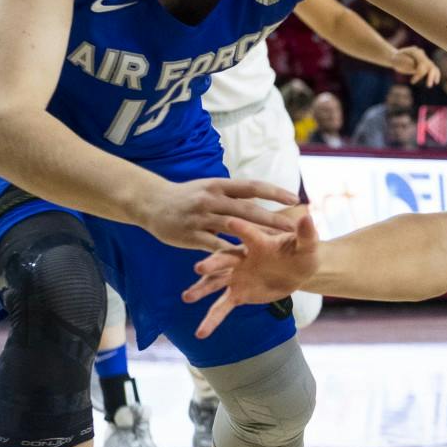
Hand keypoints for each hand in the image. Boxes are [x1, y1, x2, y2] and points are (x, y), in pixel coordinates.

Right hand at [137, 177, 299, 252]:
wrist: (151, 203)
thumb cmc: (187, 197)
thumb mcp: (209, 188)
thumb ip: (232, 195)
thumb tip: (260, 196)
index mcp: (219, 185)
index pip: (252, 186)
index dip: (274, 192)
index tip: (295, 199)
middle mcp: (211, 199)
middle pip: (247, 209)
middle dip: (272, 218)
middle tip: (294, 227)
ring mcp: (200, 217)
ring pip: (233, 227)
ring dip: (256, 236)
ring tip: (276, 246)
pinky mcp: (190, 234)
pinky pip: (213, 246)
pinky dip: (230, 253)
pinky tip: (246, 261)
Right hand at [183, 211, 320, 337]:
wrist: (296, 271)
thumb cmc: (300, 253)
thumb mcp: (306, 246)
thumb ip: (306, 234)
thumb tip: (308, 217)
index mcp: (258, 242)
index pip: (249, 234)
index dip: (242, 228)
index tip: (229, 222)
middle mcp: (241, 258)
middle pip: (223, 259)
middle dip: (212, 263)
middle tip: (199, 267)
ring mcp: (236, 277)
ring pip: (215, 282)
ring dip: (201, 289)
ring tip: (187, 298)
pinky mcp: (237, 294)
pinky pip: (222, 307)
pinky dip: (211, 320)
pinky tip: (200, 333)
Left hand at [393, 45, 440, 86]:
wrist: (396, 57)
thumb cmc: (395, 58)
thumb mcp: (397, 59)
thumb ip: (405, 61)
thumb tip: (413, 65)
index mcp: (415, 52)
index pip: (422, 64)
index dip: (419, 74)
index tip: (412, 82)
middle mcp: (422, 55)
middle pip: (430, 65)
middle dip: (430, 76)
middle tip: (428, 86)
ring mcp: (424, 59)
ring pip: (434, 68)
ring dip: (434, 76)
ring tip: (433, 84)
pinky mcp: (425, 65)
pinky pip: (433, 69)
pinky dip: (436, 75)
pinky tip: (435, 82)